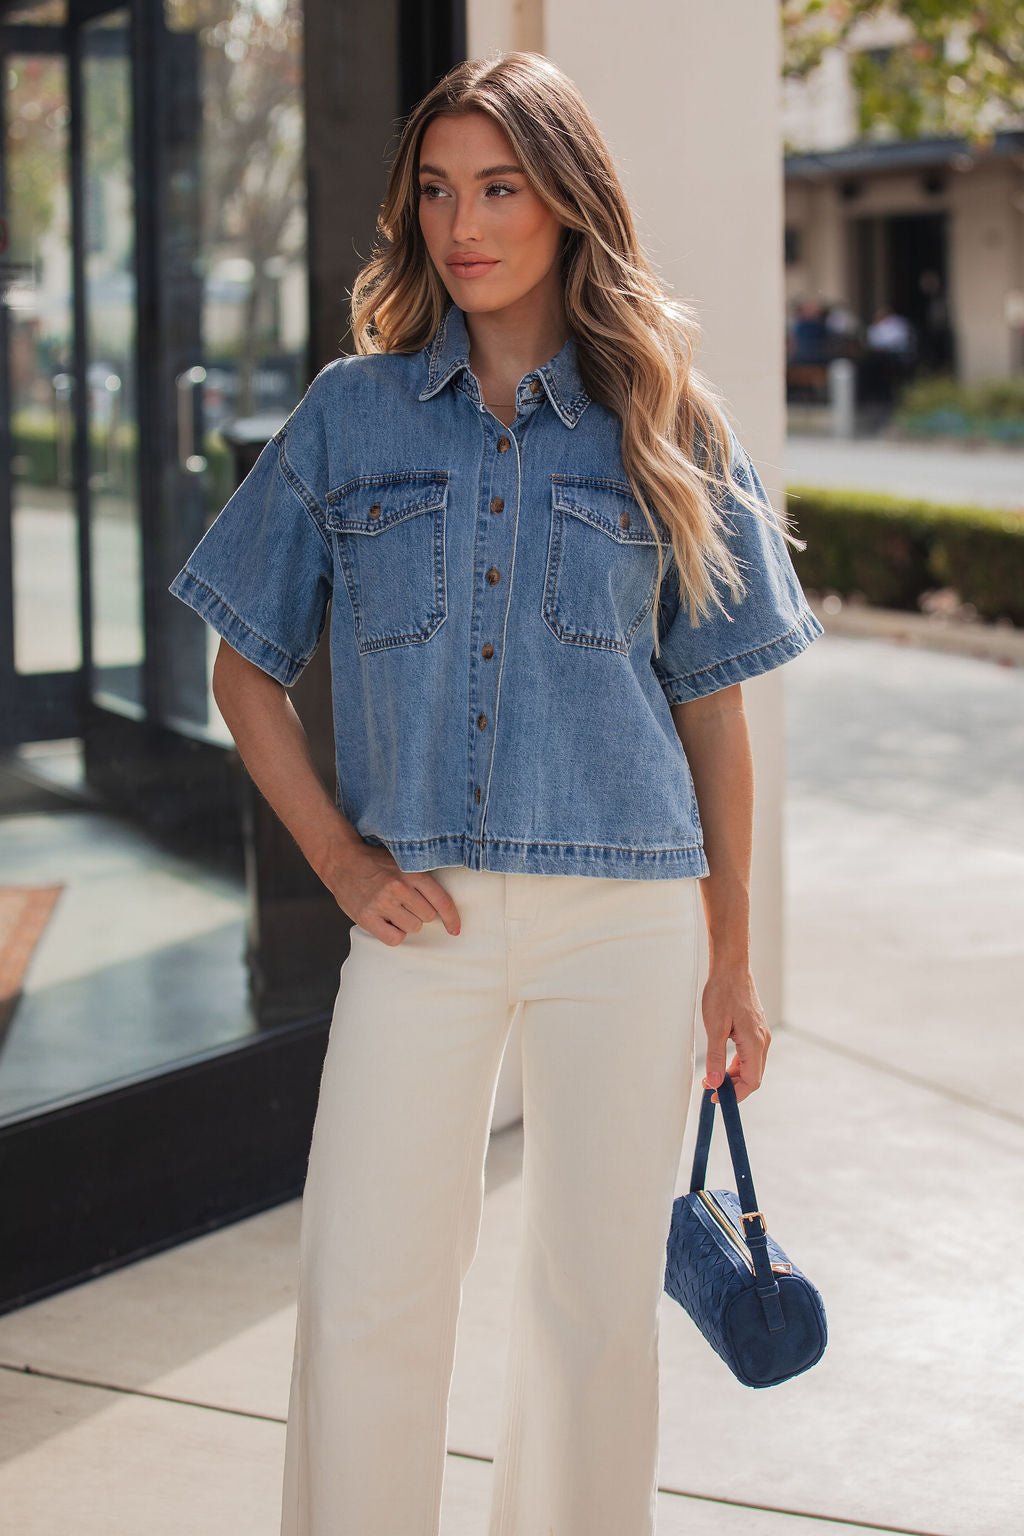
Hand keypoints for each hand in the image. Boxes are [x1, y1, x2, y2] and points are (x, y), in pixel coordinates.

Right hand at [325, 839, 461, 946]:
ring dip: (406, 924)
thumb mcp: (401, 862)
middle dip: (420, 914)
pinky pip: (394, 939)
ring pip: (412, 928)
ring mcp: (382, 902)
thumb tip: (442, 907)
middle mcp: (399, 887)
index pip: (441, 901)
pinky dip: (393, 935)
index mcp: (411, 872)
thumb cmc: (375, 863)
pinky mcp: (367, 917)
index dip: (451, 918)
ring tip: (392, 910)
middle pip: (427, 917)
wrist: (341, 860)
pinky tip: (386, 923)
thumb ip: (420, 879)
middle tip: (405, 904)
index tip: (455, 930)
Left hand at [700, 964, 770, 1103]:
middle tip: (709, 1089)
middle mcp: (762, 1040)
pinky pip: (750, 1055)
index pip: (752, 1081)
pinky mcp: (756, 1029)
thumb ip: (716, 1058)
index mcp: (754, 1042)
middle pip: (753, 1076)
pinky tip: (722, 1064)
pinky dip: (737, 1064)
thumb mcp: (714, 1027)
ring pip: (751, 1066)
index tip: (716, 1098)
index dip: (735, 1094)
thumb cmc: (722, 993)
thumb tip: (715, 1083)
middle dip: (733, 1087)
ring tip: (712, 1077)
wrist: (731, 968)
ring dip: (734, 1076)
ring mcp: (761, 1034)